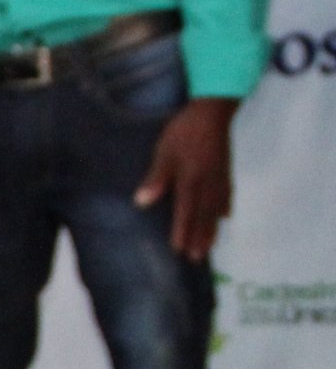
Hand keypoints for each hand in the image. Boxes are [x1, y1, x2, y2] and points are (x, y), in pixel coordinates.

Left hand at [137, 98, 237, 261]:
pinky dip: (225, 206)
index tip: (179, 249)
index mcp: (190, 180)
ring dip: (212, 228)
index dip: (182, 230)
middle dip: (199, 237)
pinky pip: (227, 193)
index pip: (185, 211)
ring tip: (209, 246)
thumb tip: (142, 202)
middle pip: (203, 214)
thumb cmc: (184, 131)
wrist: (213, 110)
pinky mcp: (225, 168)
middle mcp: (207, 183)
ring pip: (215, 207)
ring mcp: (219, 176)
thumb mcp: (164, 152)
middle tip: (197, 258)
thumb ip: (156, 178)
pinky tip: (226, 217)